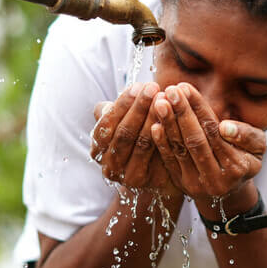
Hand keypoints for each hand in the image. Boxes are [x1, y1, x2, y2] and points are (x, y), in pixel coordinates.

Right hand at [91, 82, 180, 197]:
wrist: (160, 176)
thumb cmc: (141, 141)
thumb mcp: (127, 124)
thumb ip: (121, 111)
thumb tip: (121, 95)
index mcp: (99, 146)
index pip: (107, 123)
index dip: (122, 104)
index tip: (138, 86)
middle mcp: (108, 164)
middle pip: (123, 132)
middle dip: (139, 107)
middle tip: (153, 87)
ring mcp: (124, 175)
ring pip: (140, 142)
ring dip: (152, 118)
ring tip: (164, 99)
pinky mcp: (144, 181)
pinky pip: (154, 155)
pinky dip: (160, 137)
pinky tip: (168, 121)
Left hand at [149, 83, 266, 209]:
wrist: (230, 190)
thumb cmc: (245, 159)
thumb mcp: (257, 146)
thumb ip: (246, 135)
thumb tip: (225, 127)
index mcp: (237, 167)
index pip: (214, 131)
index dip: (199, 108)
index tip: (185, 88)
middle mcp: (216, 179)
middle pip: (195, 140)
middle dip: (181, 113)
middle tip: (170, 90)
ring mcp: (197, 185)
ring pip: (180, 150)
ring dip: (168, 124)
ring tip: (159, 102)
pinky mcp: (181, 185)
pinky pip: (169, 161)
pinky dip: (161, 143)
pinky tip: (154, 124)